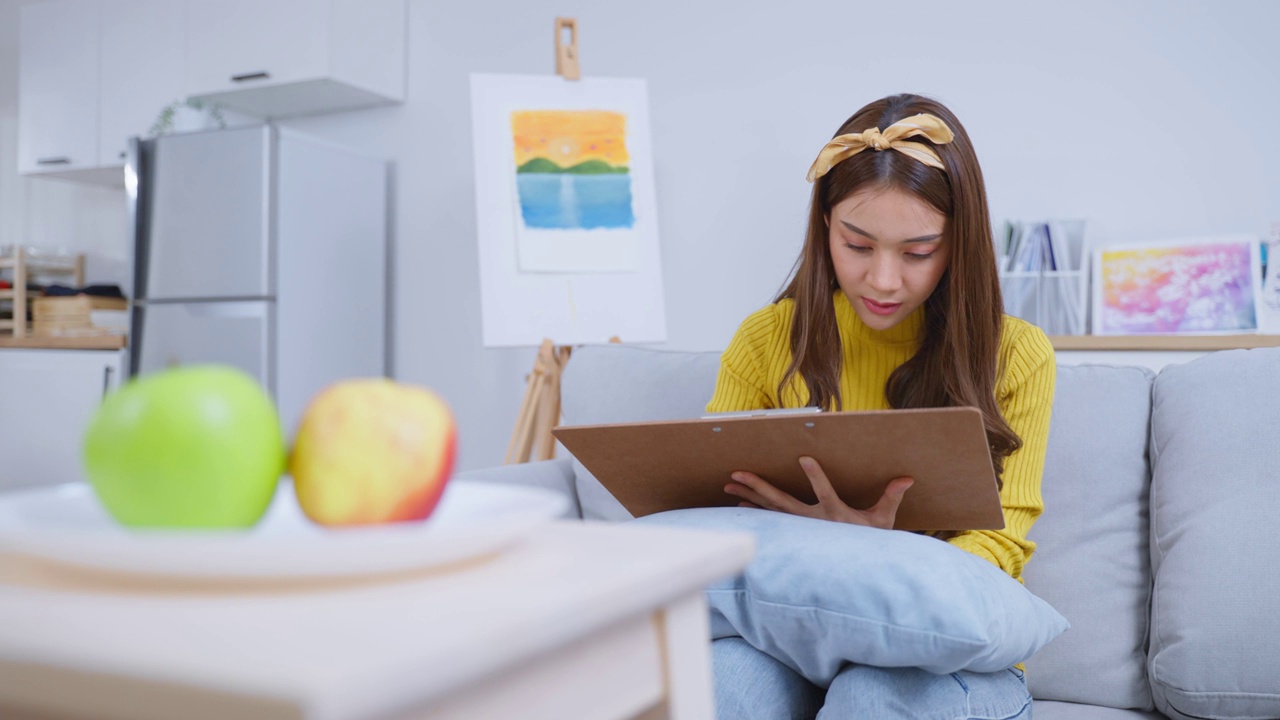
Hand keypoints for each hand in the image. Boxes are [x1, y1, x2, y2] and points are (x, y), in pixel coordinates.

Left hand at [725, 456, 912, 529]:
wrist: (856, 568)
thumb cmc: (870, 541)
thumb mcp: (884, 521)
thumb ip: (892, 497)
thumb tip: (907, 478)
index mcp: (835, 515)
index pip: (825, 492)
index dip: (816, 477)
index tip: (805, 458)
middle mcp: (812, 521)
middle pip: (782, 502)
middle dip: (759, 486)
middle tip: (737, 473)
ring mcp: (800, 527)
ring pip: (770, 508)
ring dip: (749, 495)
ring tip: (729, 483)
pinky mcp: (794, 530)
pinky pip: (770, 518)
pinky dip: (754, 509)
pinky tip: (738, 501)